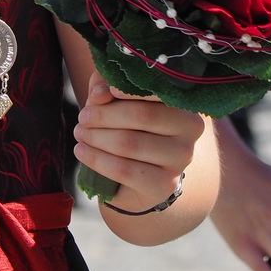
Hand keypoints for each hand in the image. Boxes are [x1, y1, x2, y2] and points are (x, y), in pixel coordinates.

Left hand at [75, 79, 203, 212]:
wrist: (140, 175)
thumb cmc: (132, 127)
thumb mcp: (119, 100)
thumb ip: (108, 85)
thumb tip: (100, 93)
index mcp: (185, 101)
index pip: (156, 90)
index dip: (128, 90)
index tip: (103, 93)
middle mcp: (191, 130)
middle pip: (142, 116)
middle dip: (104, 115)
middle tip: (82, 117)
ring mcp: (180, 159)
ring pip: (129, 144)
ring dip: (96, 137)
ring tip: (79, 133)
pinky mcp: (164, 185)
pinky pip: (123, 170)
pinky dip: (97, 159)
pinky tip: (82, 151)